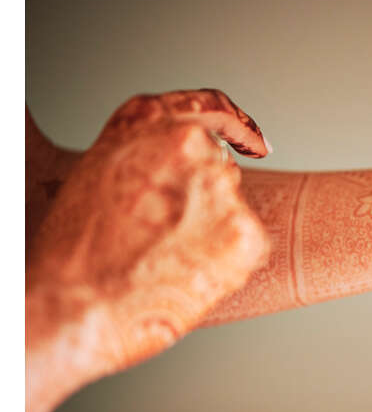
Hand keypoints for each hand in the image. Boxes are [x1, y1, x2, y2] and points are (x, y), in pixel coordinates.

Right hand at [26, 89, 271, 411]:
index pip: (210, 108)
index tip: (256, 142)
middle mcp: (193, 147)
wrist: (77, 304)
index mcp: (151, 125)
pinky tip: (187, 276)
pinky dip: (227, 266)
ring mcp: (224, 189)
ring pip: (233, 214)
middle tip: (164, 242)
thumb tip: (176, 170)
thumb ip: (145, 156)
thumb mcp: (98, 175)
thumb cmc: (75, 252)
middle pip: (221, 174)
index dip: (237, 126)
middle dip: (203, 205)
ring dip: (212, 236)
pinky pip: (247, 249)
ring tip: (163, 262)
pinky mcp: (246, 233)